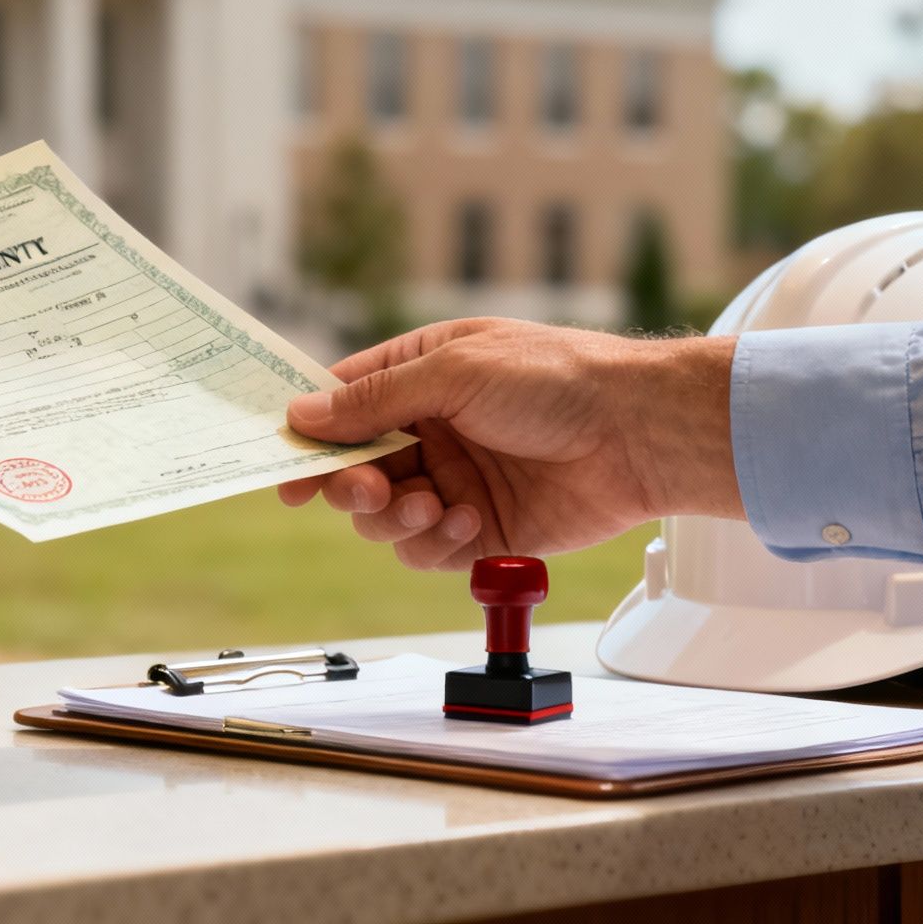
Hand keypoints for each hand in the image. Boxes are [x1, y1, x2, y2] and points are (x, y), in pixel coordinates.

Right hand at [278, 319, 740, 570]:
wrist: (638, 434)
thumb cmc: (557, 380)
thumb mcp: (454, 372)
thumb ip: (374, 399)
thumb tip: (303, 414)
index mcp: (420, 375)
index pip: (342, 404)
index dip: (309, 436)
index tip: (284, 467)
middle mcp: (432, 430)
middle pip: (354, 470)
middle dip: (352, 487)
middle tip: (367, 491)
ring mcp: (455, 481)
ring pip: (384, 519)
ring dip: (394, 519)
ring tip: (431, 507)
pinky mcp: (482, 530)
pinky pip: (428, 551)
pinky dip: (436, 543)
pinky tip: (466, 524)